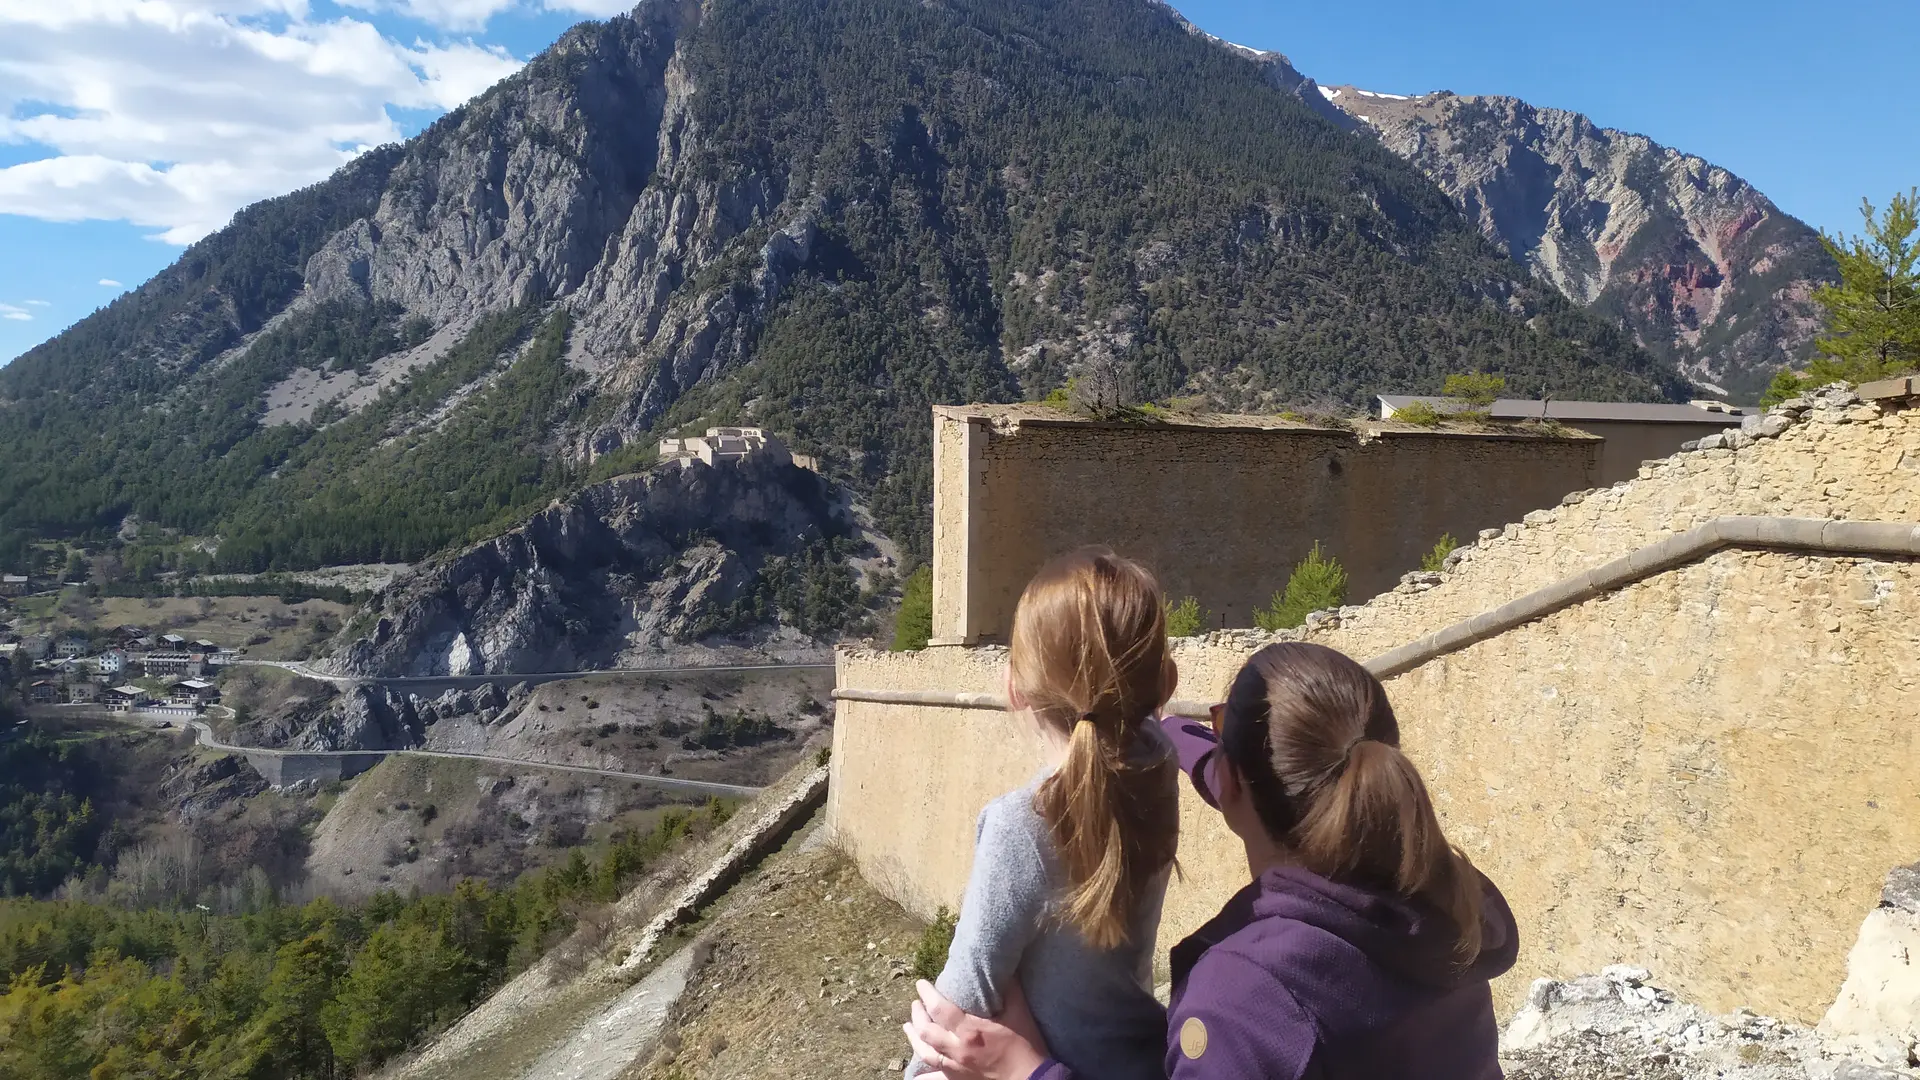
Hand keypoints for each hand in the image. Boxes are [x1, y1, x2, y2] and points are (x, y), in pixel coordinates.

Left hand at [903, 979, 1048, 1079]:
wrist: (1032, 1079)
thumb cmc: (1026, 1045)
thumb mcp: (1019, 1012)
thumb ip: (1009, 988)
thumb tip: (1004, 966)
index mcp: (970, 1030)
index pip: (938, 1008)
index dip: (926, 994)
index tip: (921, 984)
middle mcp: (957, 1049)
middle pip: (926, 1030)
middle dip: (917, 1014)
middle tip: (916, 1003)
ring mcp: (956, 1067)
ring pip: (925, 1053)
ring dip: (914, 1038)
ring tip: (908, 1027)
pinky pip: (934, 1079)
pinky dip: (922, 1077)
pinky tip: (913, 1075)